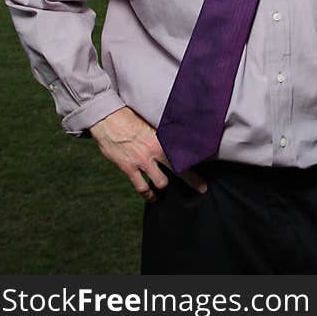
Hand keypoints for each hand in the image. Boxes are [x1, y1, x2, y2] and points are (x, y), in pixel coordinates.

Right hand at [88, 106, 206, 201]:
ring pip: (161, 182)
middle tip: (201, 188)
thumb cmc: (130, 118)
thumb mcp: (151, 123)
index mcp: (163, 138)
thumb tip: (176, 134)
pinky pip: (141, 187)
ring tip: (167, 189)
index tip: (207, 161)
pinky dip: (148, 195)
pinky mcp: (129, 168)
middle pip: (179, 169)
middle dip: (192, 180)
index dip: (197, 159)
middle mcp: (155, 151)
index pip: (185, 151)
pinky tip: (152, 198)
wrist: (109, 119)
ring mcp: (142, 161)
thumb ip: (163, 133)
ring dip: (164, 185)